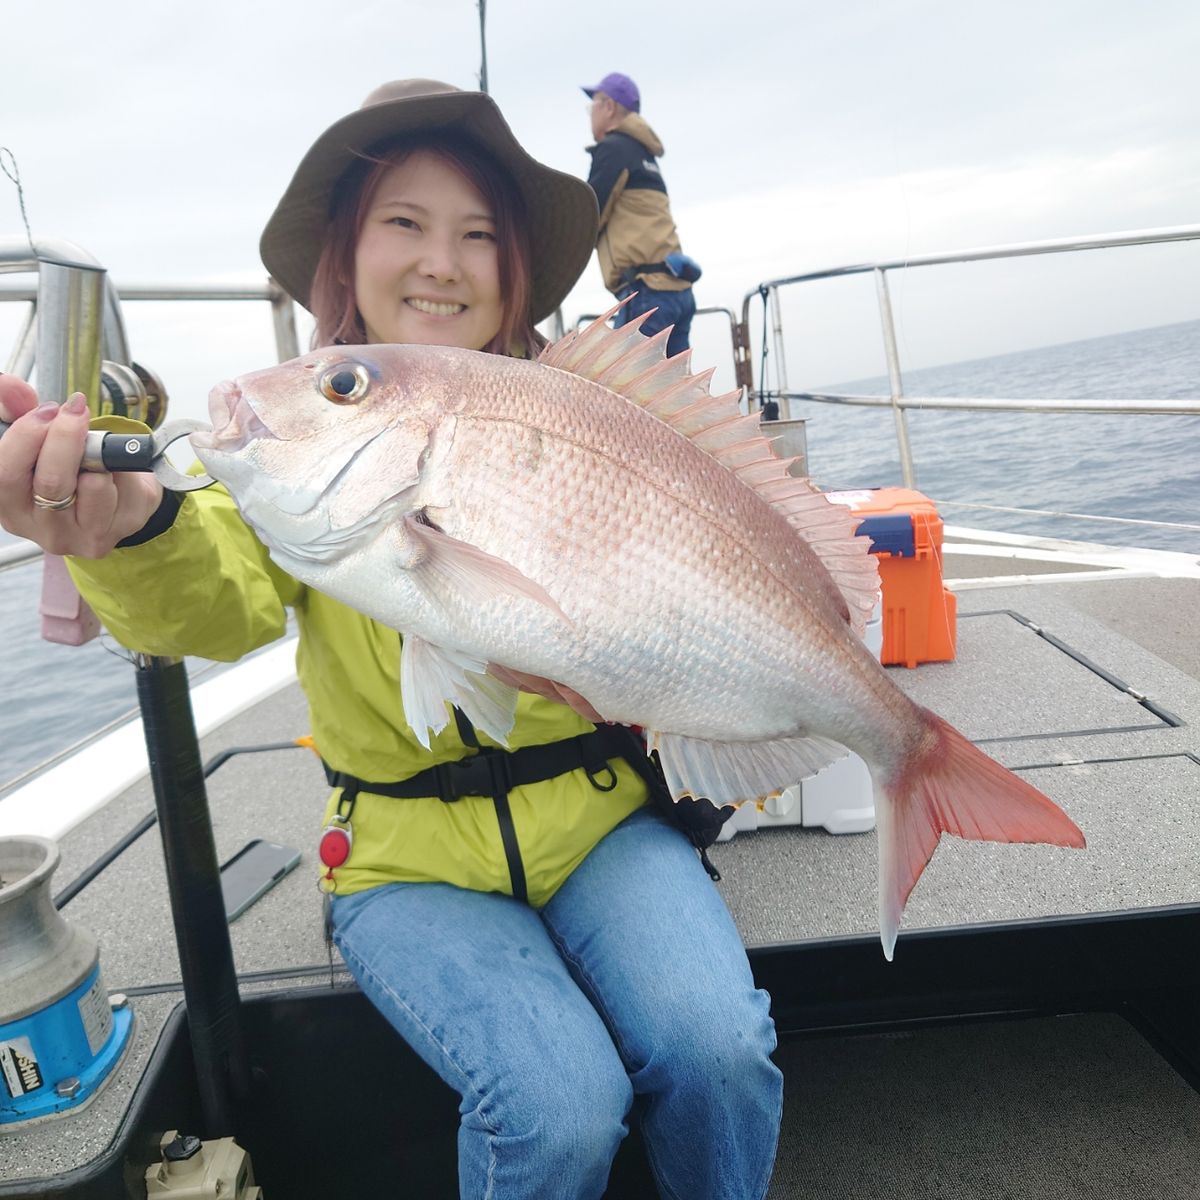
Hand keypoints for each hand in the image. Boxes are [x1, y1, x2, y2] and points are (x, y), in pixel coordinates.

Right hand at [0, 376, 163, 557]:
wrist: (117, 493)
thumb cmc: (71, 465)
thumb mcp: (39, 434)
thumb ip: (18, 409)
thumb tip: (8, 385)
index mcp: (9, 502)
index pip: (4, 472)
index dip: (26, 435)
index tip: (48, 410)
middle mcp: (38, 527)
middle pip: (51, 482)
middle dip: (66, 438)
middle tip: (76, 412)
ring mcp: (76, 536)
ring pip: (90, 489)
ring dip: (97, 456)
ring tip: (97, 445)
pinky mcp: (112, 534)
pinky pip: (123, 494)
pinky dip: (122, 470)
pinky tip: (115, 467)